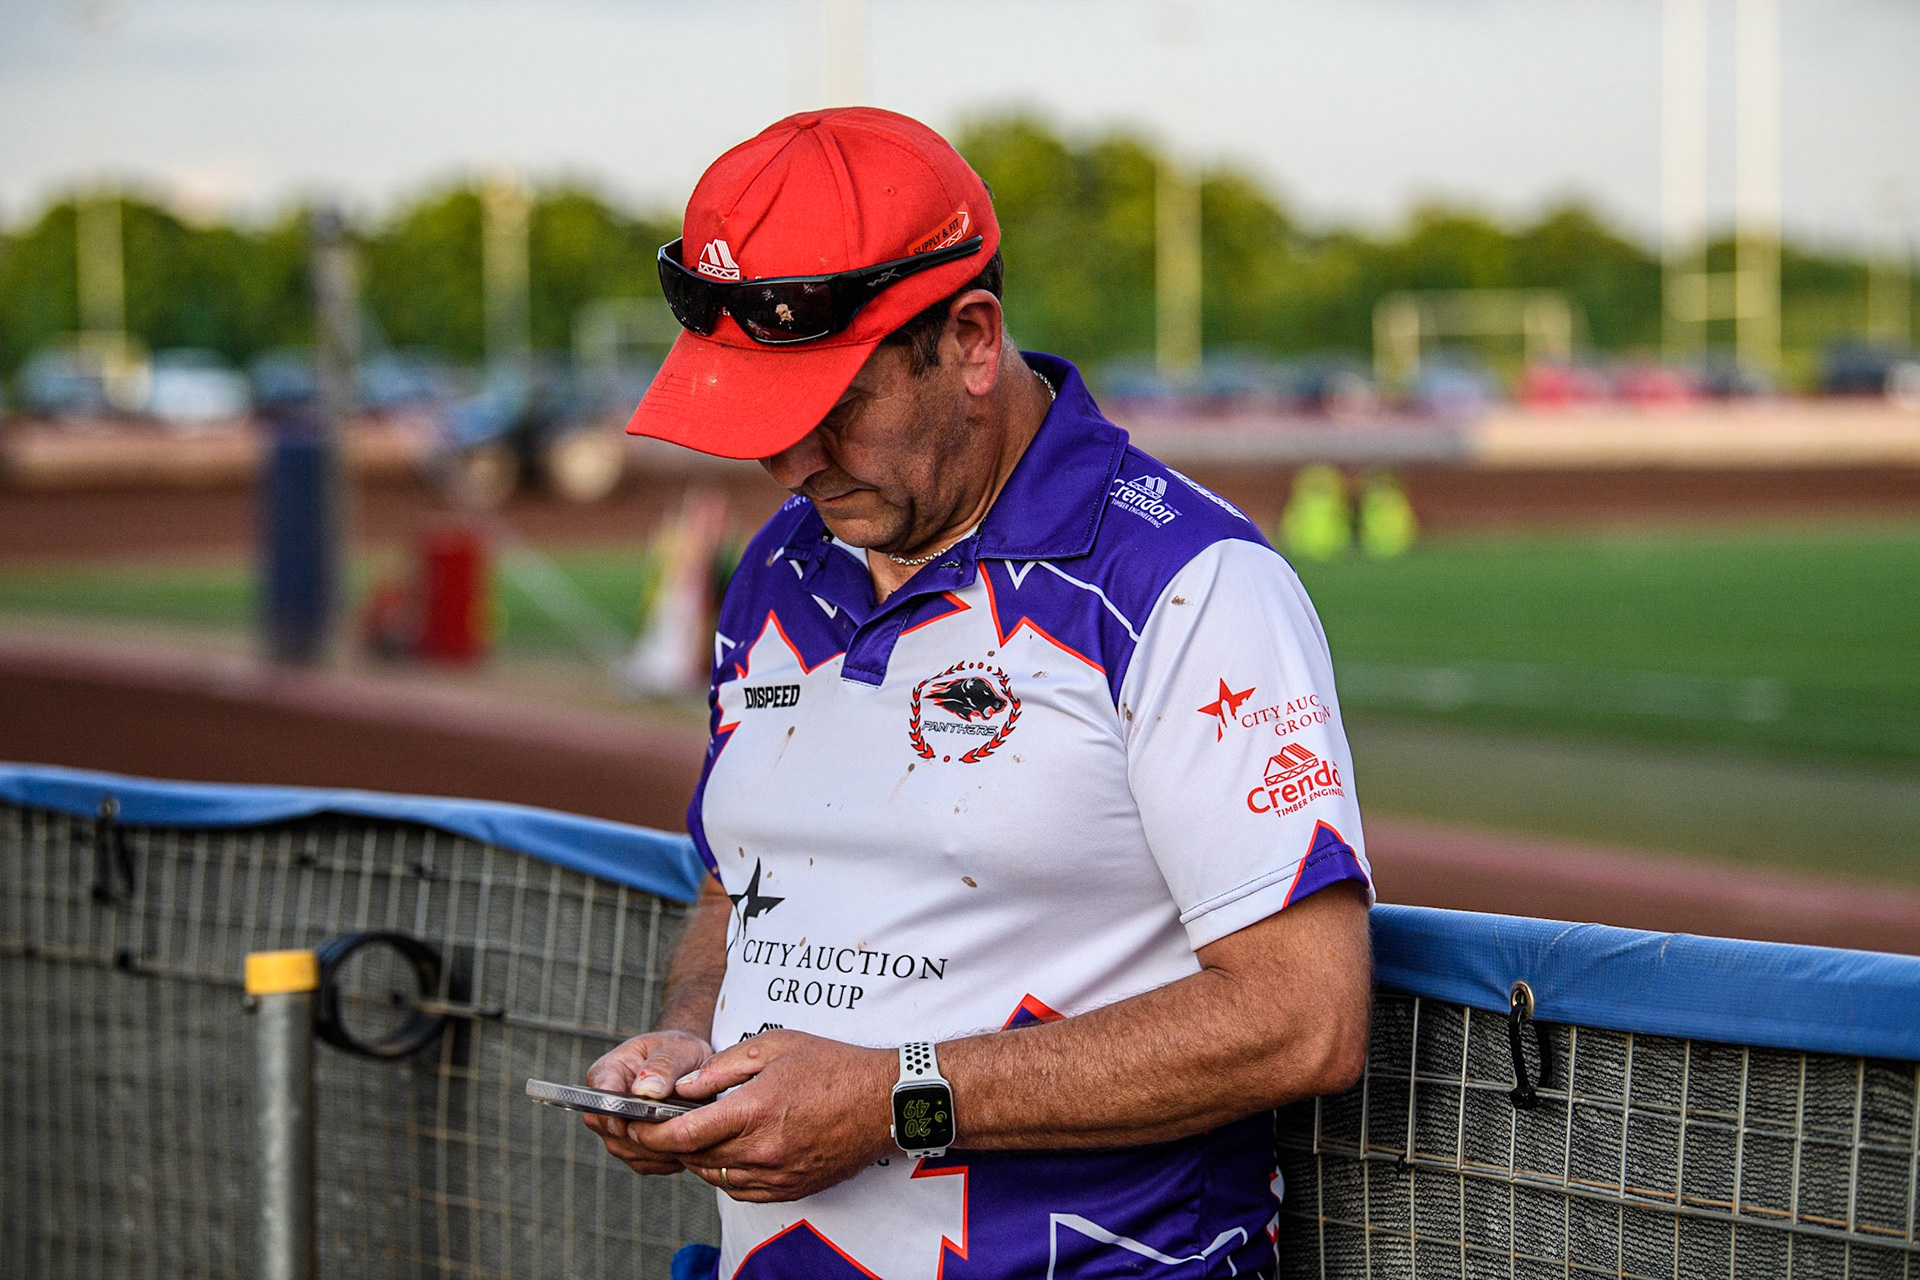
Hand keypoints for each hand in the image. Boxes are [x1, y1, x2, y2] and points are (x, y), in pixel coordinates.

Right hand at [582, 1029, 713, 1175]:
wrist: (689, 1065)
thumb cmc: (678, 1052)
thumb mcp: (677, 1049)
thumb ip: (663, 1065)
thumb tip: (646, 1089)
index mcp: (608, 1072)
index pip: (599, 1098)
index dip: (614, 1113)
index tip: (635, 1119)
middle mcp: (605, 1105)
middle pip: (610, 1130)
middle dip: (643, 1133)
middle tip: (676, 1127)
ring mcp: (616, 1130)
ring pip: (628, 1150)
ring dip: (657, 1147)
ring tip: (686, 1133)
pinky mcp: (632, 1148)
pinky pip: (645, 1162)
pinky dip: (666, 1157)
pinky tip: (685, 1144)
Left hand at [641, 1030, 895, 1202]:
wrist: (884, 1102)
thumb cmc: (832, 1065)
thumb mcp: (774, 1047)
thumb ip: (721, 1067)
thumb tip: (681, 1087)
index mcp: (754, 1111)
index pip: (684, 1134)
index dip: (650, 1131)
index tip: (634, 1122)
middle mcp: (762, 1151)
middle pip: (694, 1159)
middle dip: (666, 1144)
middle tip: (652, 1125)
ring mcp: (777, 1175)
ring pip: (715, 1177)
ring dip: (695, 1159)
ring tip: (690, 1134)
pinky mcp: (791, 1189)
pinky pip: (741, 1191)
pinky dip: (723, 1174)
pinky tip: (724, 1152)